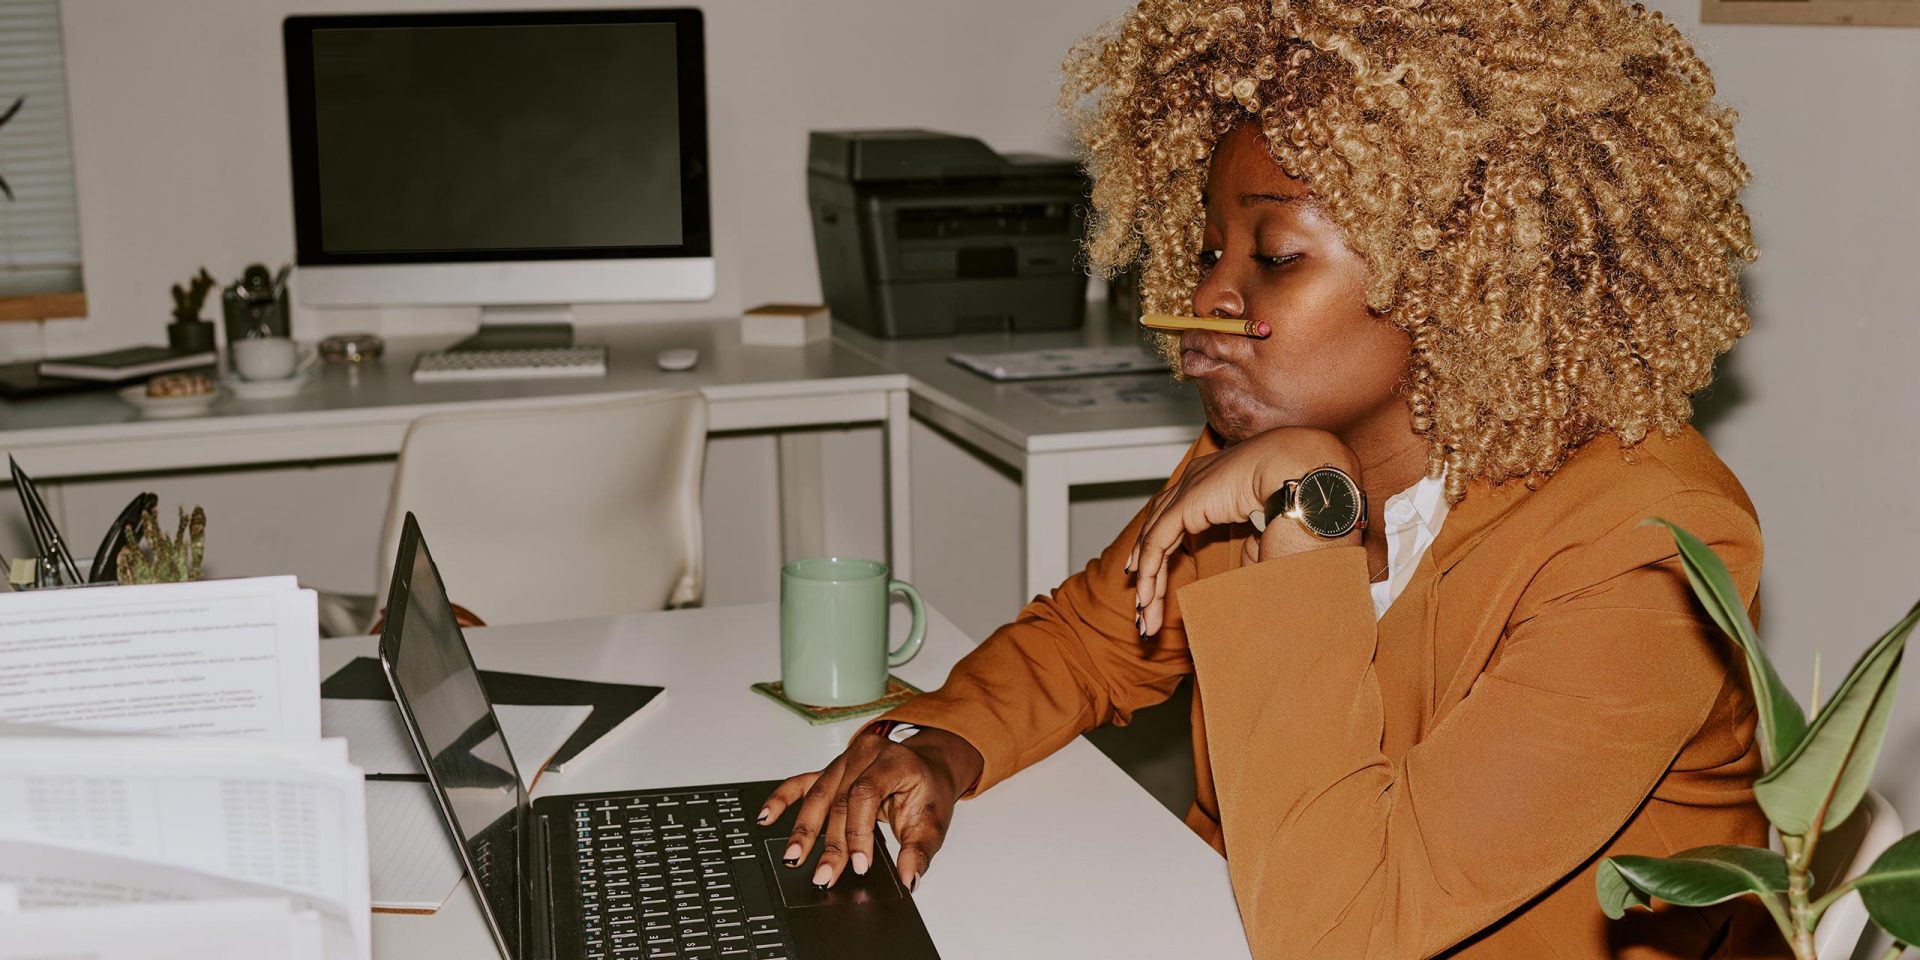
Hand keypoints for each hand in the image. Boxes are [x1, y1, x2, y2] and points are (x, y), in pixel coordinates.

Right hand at [759, 725, 983, 891]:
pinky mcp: (830, 771)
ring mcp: (845, 760)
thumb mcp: (933, 823)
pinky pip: (801, 782)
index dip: (859, 831)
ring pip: (819, 796)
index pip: (867, 794)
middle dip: (830, 842)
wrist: (926, 768)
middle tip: (824, 874)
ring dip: (804, 830)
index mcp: (895, 761)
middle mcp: (866, 754)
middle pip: (840, 799)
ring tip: (794, 857)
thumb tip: (909, 879)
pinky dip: (782, 800)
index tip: (859, 865)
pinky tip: (767, 817)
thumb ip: (920, 852)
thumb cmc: (928, 792)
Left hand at [1126, 426, 1358, 634]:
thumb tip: (1242, 579)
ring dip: (1147, 581)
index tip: (1152, 588)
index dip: (1159, 556)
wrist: (1312, 482)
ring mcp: (1190, 488)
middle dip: (1147, 572)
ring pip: (1153, 540)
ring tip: (1143, 617)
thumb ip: (1250, 555)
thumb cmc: (1303, 503)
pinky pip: (1157, 542)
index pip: (1174, 521)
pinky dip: (1149, 571)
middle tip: (1143, 609)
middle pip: (1157, 531)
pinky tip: (1147, 598)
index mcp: (1215, 485)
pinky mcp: (1188, 502)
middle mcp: (1196, 482)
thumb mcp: (1269, 536)